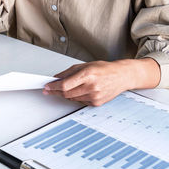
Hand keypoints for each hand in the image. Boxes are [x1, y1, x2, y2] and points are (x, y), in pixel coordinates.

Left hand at [43, 59, 159, 105]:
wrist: (121, 76)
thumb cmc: (104, 69)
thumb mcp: (85, 65)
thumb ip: (68, 72)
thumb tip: (55, 78)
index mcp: (88, 74)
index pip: (65, 84)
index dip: (54, 87)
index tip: (47, 87)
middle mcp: (92, 86)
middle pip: (67, 93)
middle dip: (56, 91)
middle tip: (49, 89)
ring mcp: (95, 96)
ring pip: (72, 99)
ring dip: (65, 94)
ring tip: (63, 89)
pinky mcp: (97, 103)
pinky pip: (80, 102)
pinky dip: (75, 97)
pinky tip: (77, 91)